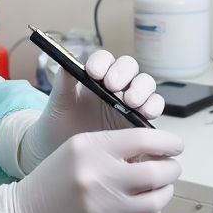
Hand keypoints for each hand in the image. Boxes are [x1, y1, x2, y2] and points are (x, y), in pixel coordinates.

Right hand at [0, 128, 182, 212]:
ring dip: (165, 192)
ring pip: (156, 199)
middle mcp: (100, 176)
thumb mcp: (77, 149)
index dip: (168, 142)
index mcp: (92, 148)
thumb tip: (154, 149)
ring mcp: (105, 205)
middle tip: (171, 166)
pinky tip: (146, 206)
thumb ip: (113, 146)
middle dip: (172, 169)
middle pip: (157, 172)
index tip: (176, 145)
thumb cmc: (52, 180)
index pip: (144, 139)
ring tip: (160, 187)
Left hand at [19, 50, 164, 173]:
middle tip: (112, 86)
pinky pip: (154, 108)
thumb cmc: (59, 124)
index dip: (102, 62)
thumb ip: (63, 82)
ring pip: (145, 85)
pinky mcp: (140, 121)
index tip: (93, 72)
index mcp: (96, 76)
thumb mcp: (59, 103)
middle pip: (129, 68)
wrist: (65, 152)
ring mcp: (130, 102)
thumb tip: (67, 63)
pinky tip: (146, 114)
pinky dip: (154, 107)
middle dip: (123, 74)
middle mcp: (116, 85)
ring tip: (131, 102)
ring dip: (141, 89)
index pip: (104, 59)